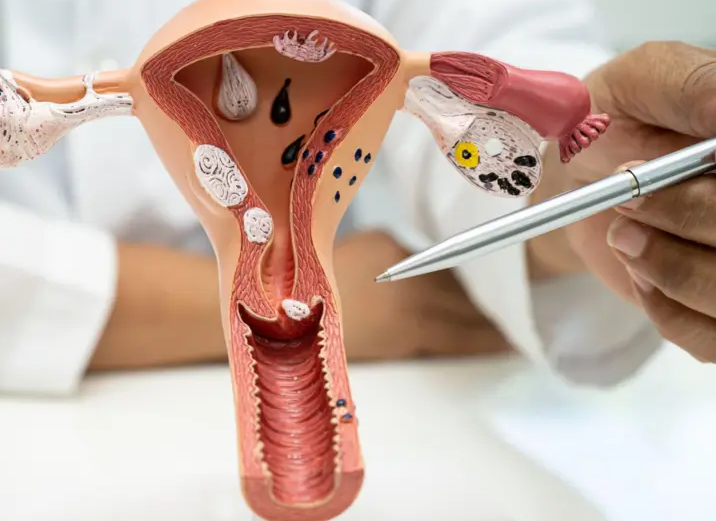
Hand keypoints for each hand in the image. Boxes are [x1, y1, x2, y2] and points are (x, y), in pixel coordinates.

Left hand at [334, 231, 508, 359]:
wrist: (278, 294)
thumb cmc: (320, 336)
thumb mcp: (378, 352)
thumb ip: (419, 343)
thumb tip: (454, 338)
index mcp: (409, 326)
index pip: (466, 332)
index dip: (492, 338)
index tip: (513, 342)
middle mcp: (410, 288)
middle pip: (465, 300)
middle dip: (487, 311)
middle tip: (509, 320)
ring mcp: (398, 257)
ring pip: (448, 274)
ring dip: (465, 287)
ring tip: (483, 299)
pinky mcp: (386, 237)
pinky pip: (421, 255)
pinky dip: (432, 267)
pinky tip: (442, 275)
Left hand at [544, 42, 715, 361]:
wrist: (578, 179)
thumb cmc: (615, 122)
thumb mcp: (643, 79)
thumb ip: (690, 85)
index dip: (712, 196)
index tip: (674, 166)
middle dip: (691, 216)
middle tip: (630, 199)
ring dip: (673, 268)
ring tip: (628, 234)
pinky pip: (710, 341)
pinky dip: (665, 309)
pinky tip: (643, 273)